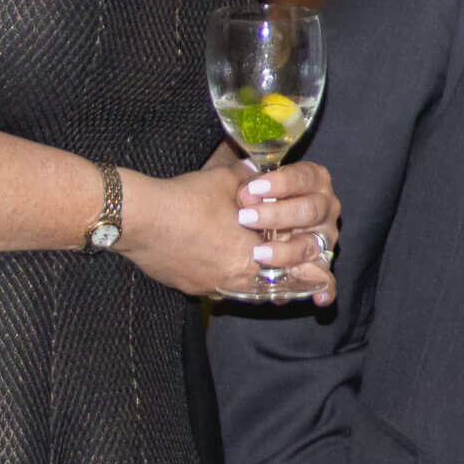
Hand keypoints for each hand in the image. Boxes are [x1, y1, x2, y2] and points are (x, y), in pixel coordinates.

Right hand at [119, 154, 342, 305]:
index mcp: (253, 256)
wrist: (138, 218)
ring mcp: (210, 286)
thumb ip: (254, 179)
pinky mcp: (189, 287)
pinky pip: (219, 290)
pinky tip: (231, 273)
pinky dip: (231, 283)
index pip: (294, 272)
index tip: (324, 286)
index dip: (311, 276)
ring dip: (261, 286)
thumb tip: (259, 171)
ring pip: (246, 292)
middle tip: (303, 286)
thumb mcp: (230, 181)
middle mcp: (234, 278)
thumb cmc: (187, 199)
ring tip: (272, 284)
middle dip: (288, 284)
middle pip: (272, 289)